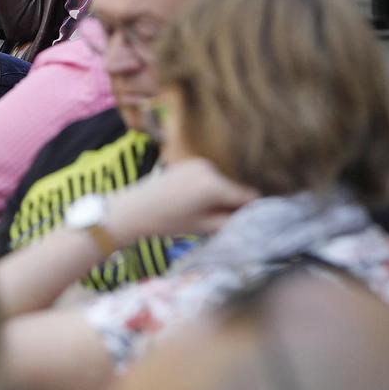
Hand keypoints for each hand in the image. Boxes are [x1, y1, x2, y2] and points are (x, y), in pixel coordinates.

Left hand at [107, 158, 259, 241]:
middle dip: (233, 204)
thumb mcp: (203, 227)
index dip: (253, 209)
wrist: (135, 208)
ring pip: (222, 182)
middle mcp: (210, 168)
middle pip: (234, 188)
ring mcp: (199, 162)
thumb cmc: (169, 222)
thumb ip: (231, 221)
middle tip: (221, 221)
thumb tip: (252, 219)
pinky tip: (193, 201)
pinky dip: (208, 188)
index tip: (252, 221)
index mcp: (215, 185)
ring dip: (220, 196)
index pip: (248, 196)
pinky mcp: (190, 162)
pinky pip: (209, 177)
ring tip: (203, 212)